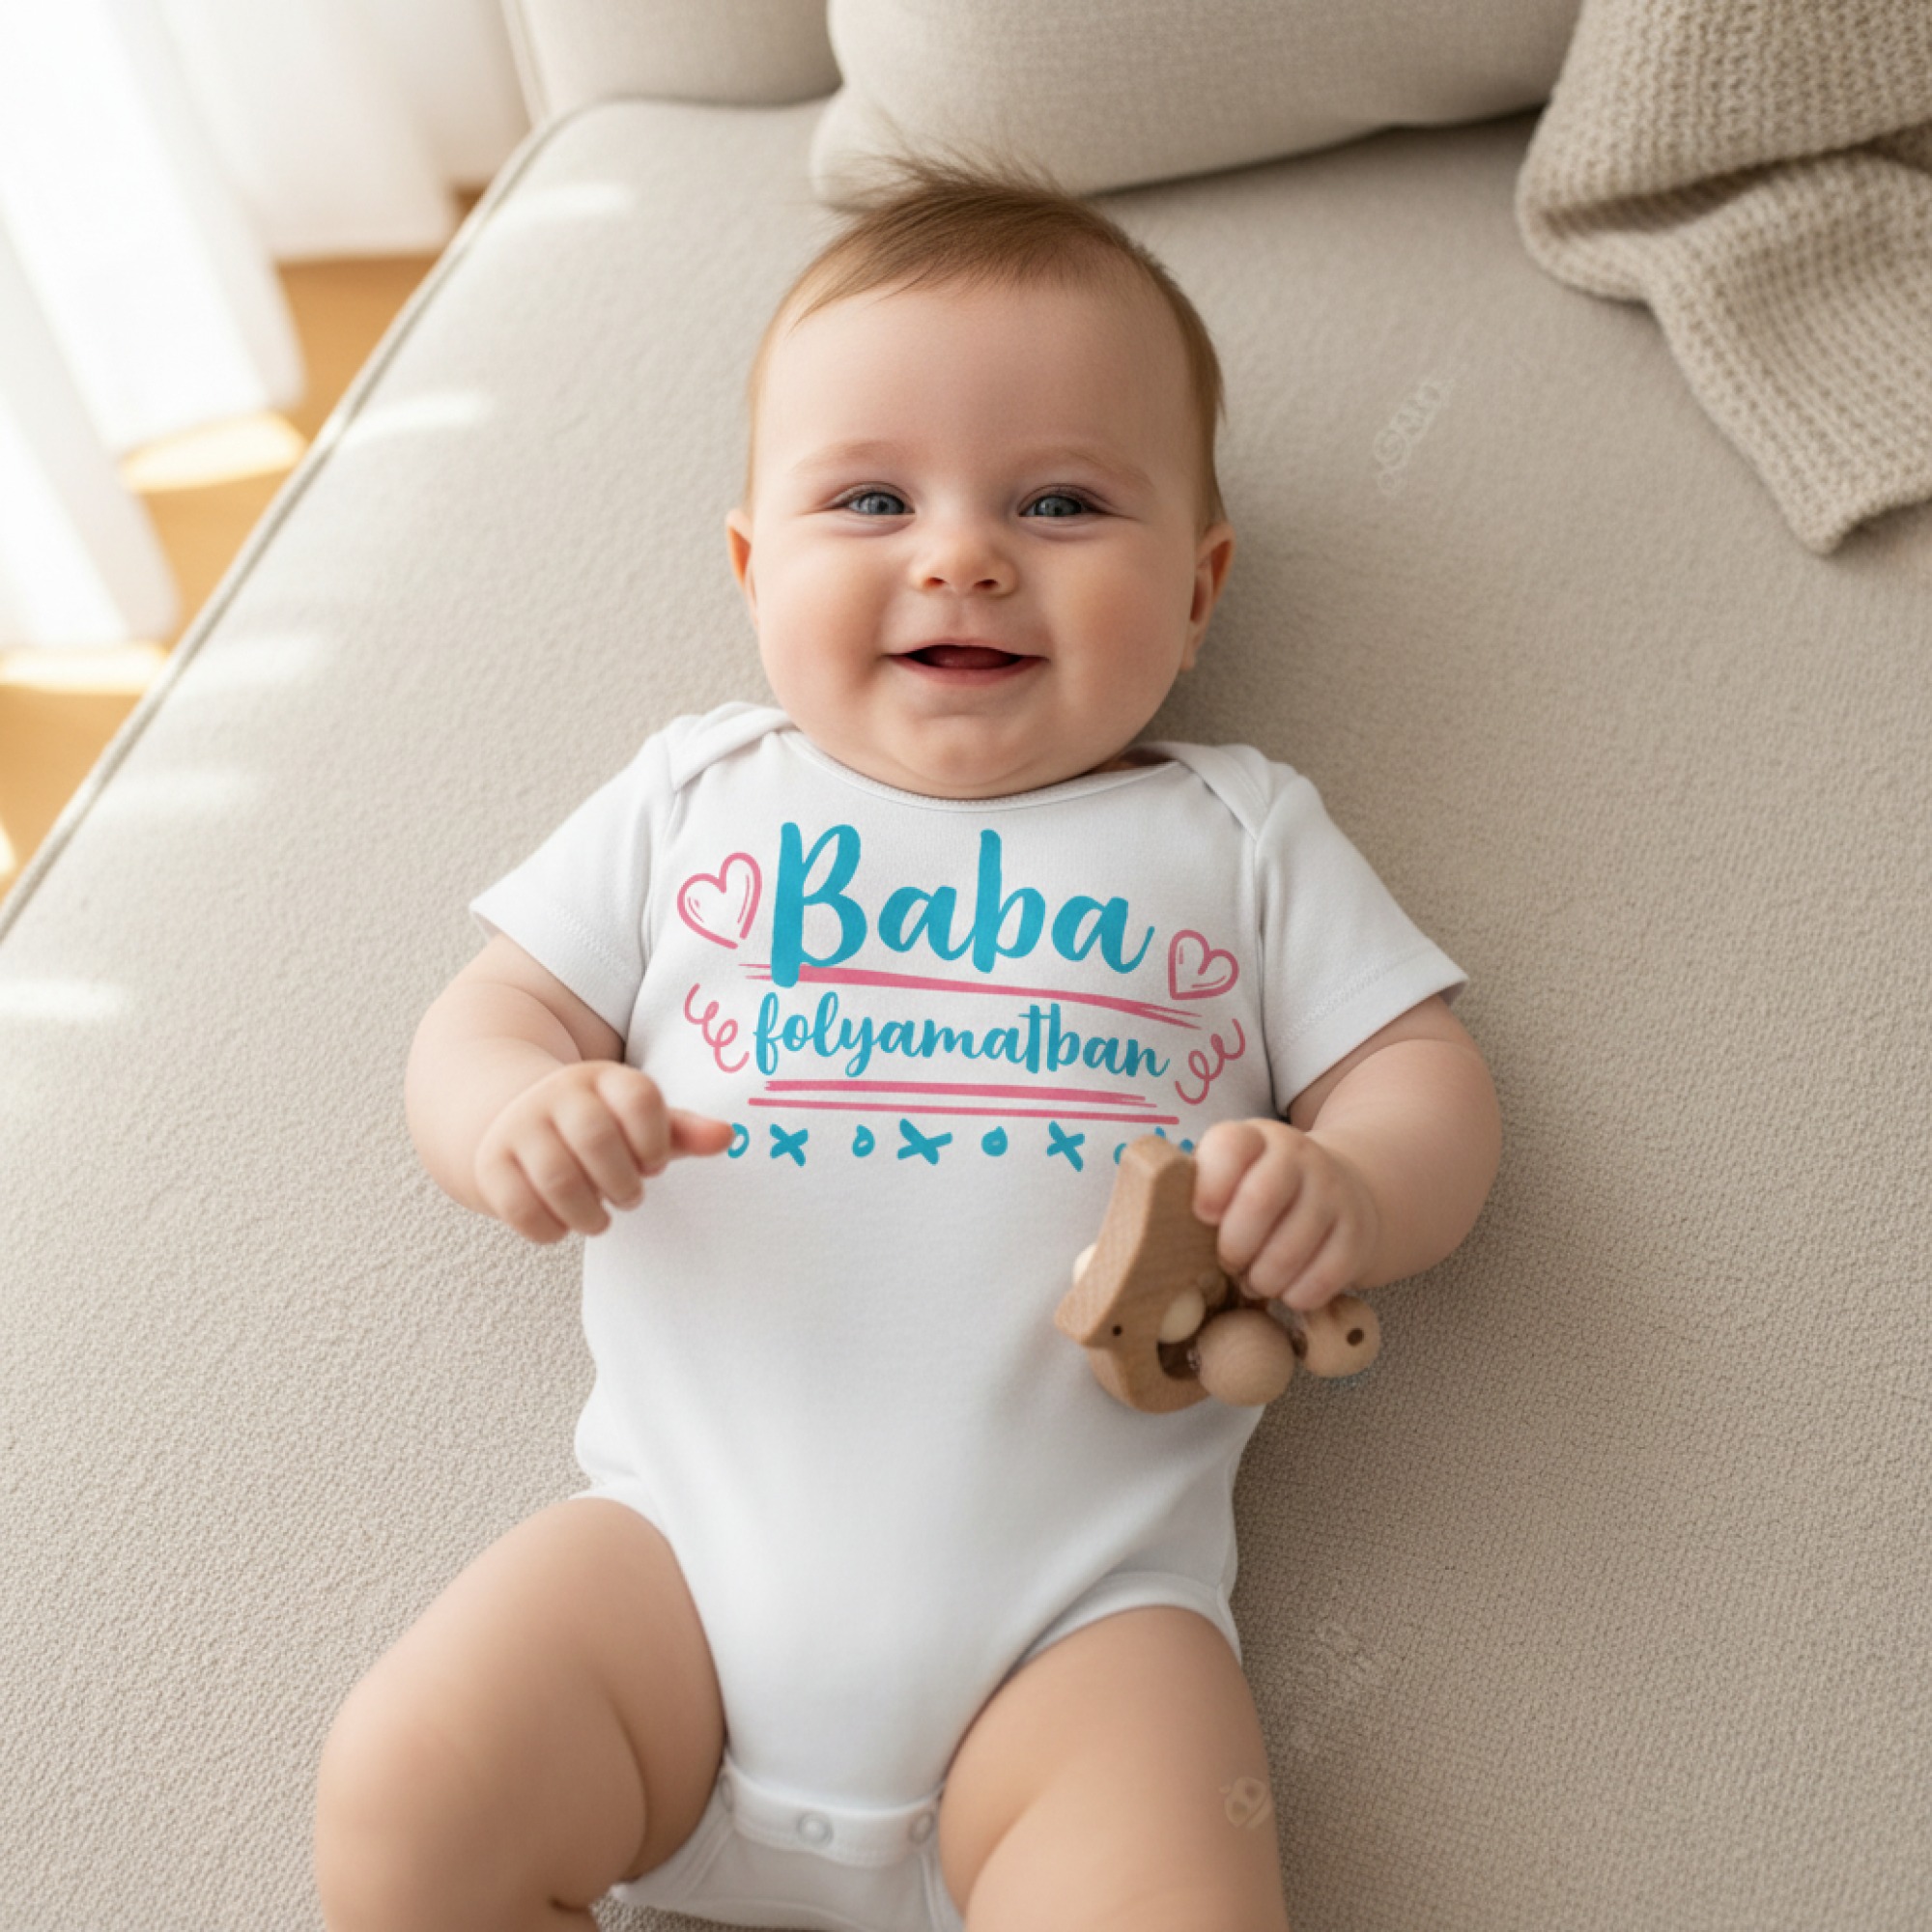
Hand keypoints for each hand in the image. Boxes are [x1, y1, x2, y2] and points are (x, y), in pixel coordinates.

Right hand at [474, 1061, 733, 1243]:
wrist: (511, 1117)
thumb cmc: (596, 1127)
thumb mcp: (638, 1120)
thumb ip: (683, 1132)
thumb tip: (728, 1137)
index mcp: (604, 1078)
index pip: (641, 1098)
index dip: (656, 1141)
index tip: (654, 1161)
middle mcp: (558, 1095)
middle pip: (597, 1138)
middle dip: (623, 1183)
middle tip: (629, 1196)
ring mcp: (520, 1127)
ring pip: (558, 1179)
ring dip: (589, 1213)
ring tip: (599, 1217)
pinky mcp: (492, 1165)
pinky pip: (521, 1208)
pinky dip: (551, 1229)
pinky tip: (563, 1224)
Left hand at [1191, 1118, 1381, 1311]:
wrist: (1344, 1190)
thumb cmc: (1261, 1192)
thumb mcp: (1232, 1176)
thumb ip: (1199, 1191)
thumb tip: (1152, 1229)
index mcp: (1255, 1138)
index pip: (1231, 1146)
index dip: (1211, 1185)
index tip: (1202, 1216)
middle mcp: (1299, 1156)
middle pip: (1260, 1199)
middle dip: (1234, 1245)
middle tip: (1228, 1262)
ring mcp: (1334, 1192)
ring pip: (1289, 1249)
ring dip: (1262, 1278)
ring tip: (1255, 1279)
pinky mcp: (1358, 1232)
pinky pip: (1323, 1278)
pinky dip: (1296, 1295)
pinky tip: (1288, 1289)